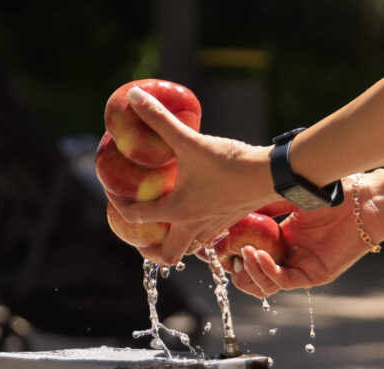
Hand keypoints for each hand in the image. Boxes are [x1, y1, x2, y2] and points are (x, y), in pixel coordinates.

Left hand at [107, 87, 279, 265]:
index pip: (134, 218)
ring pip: (188, 249)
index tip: (114, 190)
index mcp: (177, 212)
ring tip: (167, 222)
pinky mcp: (228, 223)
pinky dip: (197, 232)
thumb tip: (134, 97)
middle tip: (142, 230)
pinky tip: (197, 210)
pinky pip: (207, 238)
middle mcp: (192, 227)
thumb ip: (160, 119)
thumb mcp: (190, 140)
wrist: (269, 174)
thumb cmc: (228, 162)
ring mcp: (212, 229)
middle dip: (150, 249)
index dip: (117, 205)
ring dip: (175, 241)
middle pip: (166, 256)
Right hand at [228, 182, 377, 296]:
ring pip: (265, 285)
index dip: (230, 253)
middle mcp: (289, 256)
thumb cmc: (335, 191)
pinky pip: (283, 280)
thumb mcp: (289, 192)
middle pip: (253, 276)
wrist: (366, 201)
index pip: (248, 254)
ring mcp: (300, 267)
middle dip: (234, 270)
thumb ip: (264, 200)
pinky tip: (255, 255)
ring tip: (242, 255)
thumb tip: (232, 203)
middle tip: (224, 258)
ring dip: (248, 273)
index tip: (214, 246)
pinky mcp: (313, 274)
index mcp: (281, 238)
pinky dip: (265, 270)